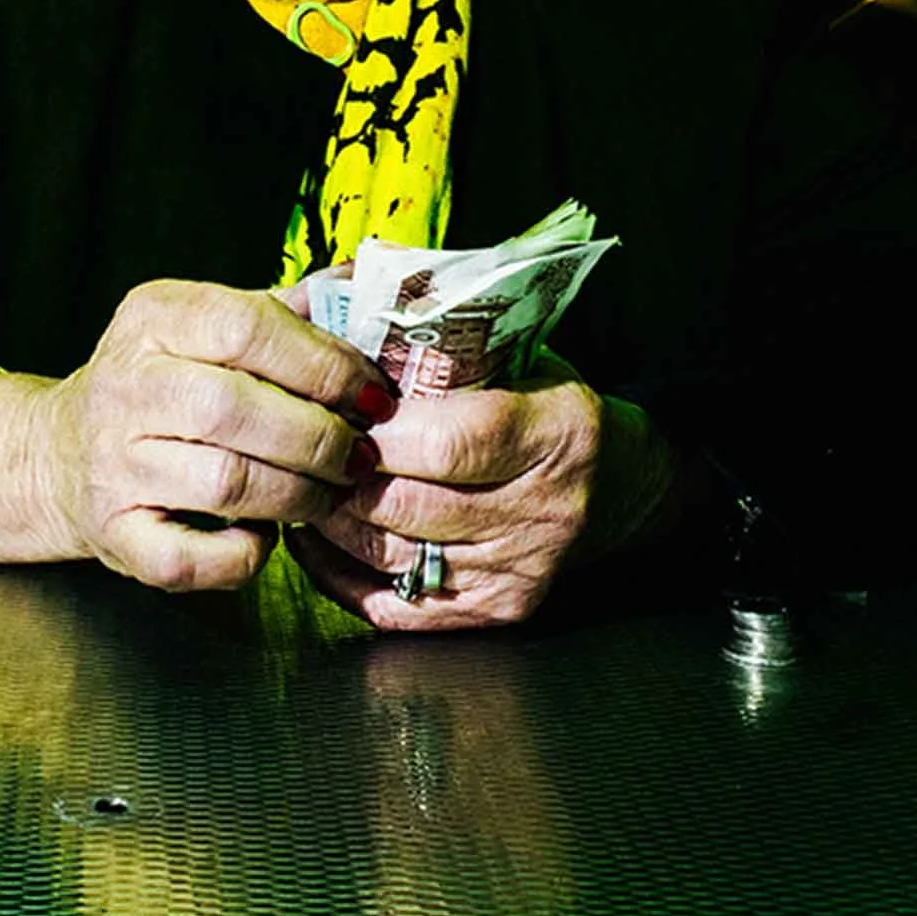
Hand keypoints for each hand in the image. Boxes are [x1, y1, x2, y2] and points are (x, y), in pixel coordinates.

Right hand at [0, 280, 391, 590]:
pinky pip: (192, 558)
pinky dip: (243, 555)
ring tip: (326, 492)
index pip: (244, 326)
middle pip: (233, 409)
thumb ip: (282, 313)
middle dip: (317, 437)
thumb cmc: (162, 387)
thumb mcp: (204, 326)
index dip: (322, 362)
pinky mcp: (114, 535)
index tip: (371, 392)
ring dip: (298, 495)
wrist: (59, 454)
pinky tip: (264, 535)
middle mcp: (124, 387)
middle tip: (357, 454)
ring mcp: (112, 465)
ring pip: (223, 484)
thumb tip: (373, 291)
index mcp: (153, 319)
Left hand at [287, 353, 677, 630]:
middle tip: (297, 445)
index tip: (335, 408)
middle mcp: (545, 509)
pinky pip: (396, 605)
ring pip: (393, 554)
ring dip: (330, 519)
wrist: (620, 483)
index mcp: (557, 432)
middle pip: (410, 504)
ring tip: (299, 480)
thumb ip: (440, 342)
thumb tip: (333, 305)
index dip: (379, 431)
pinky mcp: (499, 610)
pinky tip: (315, 538)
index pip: (452, 442)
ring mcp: (522, 569)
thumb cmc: (547, 403)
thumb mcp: (518, 354)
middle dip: (338, 474)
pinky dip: (340, 573)